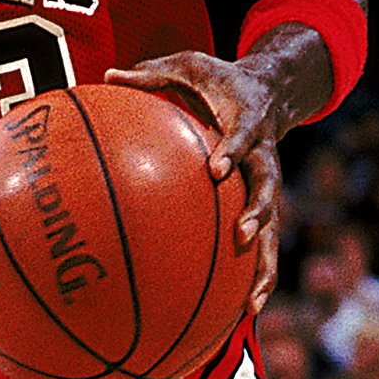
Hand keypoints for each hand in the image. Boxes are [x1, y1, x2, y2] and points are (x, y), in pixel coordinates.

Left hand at [104, 49, 282, 317]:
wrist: (271, 89)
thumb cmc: (218, 79)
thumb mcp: (188, 65)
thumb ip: (151, 73)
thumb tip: (105, 73)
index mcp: (248, 120)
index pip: (243, 136)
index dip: (233, 152)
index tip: (217, 170)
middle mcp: (265, 156)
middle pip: (269, 187)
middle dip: (258, 212)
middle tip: (240, 235)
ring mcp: (268, 184)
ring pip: (273, 228)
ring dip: (265, 264)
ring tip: (253, 303)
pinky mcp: (264, 204)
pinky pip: (262, 245)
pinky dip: (255, 277)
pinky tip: (241, 313)